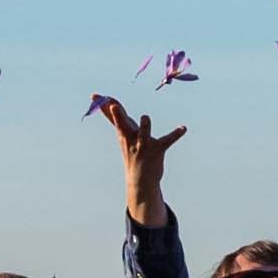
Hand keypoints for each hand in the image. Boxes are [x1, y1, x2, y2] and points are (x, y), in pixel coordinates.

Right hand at [88, 91, 182, 227]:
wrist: (141, 181)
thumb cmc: (133, 154)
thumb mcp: (123, 137)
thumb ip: (118, 120)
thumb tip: (110, 104)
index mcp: (123, 134)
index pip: (112, 117)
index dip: (104, 106)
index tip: (94, 96)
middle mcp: (131, 139)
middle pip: (122, 124)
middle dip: (117, 115)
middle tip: (112, 106)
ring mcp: (144, 145)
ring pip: (143, 133)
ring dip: (145, 126)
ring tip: (145, 118)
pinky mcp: (157, 150)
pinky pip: (167, 140)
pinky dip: (175, 134)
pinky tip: (183, 128)